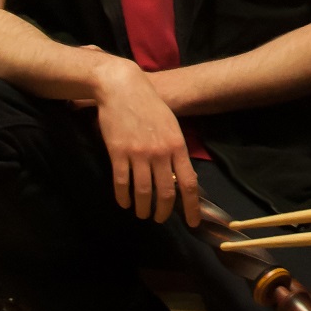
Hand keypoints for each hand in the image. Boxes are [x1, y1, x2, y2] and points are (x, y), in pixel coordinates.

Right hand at [91, 56, 200, 225]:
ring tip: (142, 214)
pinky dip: (123, 197)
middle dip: (163, 212)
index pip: (188, 183)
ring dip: (143, 208)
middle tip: (159, 219)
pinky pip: (121, 183)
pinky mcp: (118, 153)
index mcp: (177, 146)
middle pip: (166, 192)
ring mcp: (138, 154)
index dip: (191, 206)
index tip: (192, 222)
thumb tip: (180, 175)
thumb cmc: (150, 105)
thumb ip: (176, 150)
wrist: (123, 88)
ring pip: (143, 192)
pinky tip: (124, 203)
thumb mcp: (171, 125)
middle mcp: (160, 153)